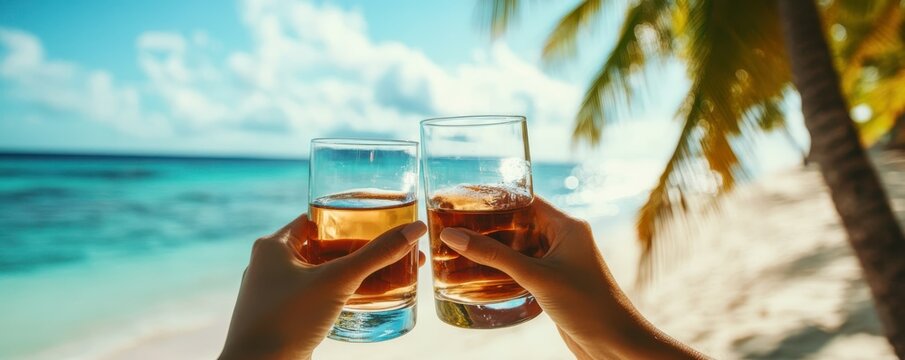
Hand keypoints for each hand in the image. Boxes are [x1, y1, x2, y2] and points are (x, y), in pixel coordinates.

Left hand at [220, 214, 426, 359]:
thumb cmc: (287, 319)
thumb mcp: (337, 280)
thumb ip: (377, 254)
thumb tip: (415, 229)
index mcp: (274, 245)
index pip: (316, 219)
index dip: (347, 219)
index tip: (377, 221)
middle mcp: (271, 265)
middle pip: (325, 248)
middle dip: (361, 251)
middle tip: (393, 250)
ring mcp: (277, 293)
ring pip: (324, 275)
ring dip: (355, 274)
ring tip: (391, 275)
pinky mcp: (285, 316)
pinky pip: (319, 297)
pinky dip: (342, 295)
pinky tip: (368, 299)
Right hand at [438, 198, 704, 359]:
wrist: (616, 343)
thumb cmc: (587, 305)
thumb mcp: (535, 276)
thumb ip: (494, 255)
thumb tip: (453, 236)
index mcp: (567, 226)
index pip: (525, 200)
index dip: (495, 197)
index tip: (464, 197)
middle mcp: (564, 239)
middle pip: (519, 223)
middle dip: (489, 225)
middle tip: (455, 225)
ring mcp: (559, 262)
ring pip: (519, 247)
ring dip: (494, 249)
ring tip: (460, 248)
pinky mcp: (554, 283)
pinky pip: (523, 268)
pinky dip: (503, 269)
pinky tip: (480, 274)